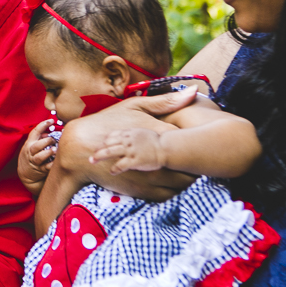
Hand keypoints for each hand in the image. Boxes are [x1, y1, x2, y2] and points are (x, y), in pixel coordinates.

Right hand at [18, 119, 56, 195]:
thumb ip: (40, 138)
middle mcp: (31, 152)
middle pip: (37, 145)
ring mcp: (35, 161)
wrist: (26, 174)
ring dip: (47, 153)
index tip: (51, 120)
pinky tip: (57, 161)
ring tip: (55, 150)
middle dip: (46, 141)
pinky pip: (46, 167)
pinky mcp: (40, 170)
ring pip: (39, 157)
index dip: (42, 125)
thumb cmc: (32, 156)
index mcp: (29, 143)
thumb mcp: (32, 146)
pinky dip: (52, 164)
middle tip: (54, 139)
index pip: (34, 132)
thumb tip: (51, 132)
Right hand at [56, 89, 197, 200]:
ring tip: (187, 171)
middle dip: (198, 163)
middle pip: (192, 165)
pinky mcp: (141, 189)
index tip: (206, 140)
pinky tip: (171, 182)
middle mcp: (156, 157)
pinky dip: (174, 190)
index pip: (195, 141)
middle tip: (200, 158)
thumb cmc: (107, 123)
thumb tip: (195, 91)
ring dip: (188, 179)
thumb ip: (166, 101)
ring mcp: (149, 175)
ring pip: (183, 184)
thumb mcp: (134, 106)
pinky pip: (168, 195)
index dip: (203, 142)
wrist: (79, 149)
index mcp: (158, 133)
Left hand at [90, 128, 165, 173]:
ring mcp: (130, 150)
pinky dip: (114, 168)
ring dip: (99, 156)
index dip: (104, 141)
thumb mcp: (144, 133)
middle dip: (97, 149)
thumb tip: (127, 139)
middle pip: (108, 143)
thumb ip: (133, 136)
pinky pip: (120, 165)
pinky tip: (111, 172)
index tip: (99, 146)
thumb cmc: (158, 141)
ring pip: (110, 152)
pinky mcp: (134, 160)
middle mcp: (128, 140)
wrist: (168, 148)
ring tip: (91, 161)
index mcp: (130, 132)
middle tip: (90, 155)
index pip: (112, 135)